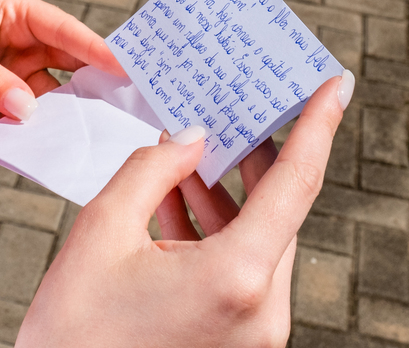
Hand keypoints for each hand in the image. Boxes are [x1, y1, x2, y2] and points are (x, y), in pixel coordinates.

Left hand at [0, 0, 125, 123]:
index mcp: (16, 13)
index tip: (124, 67)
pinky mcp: (4, 102)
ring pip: (53, 94)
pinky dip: (42, 131)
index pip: (63, 30)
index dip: (95, 48)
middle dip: (95, 81)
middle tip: (129, 101)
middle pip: (68, 62)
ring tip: (100, 131)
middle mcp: (22, 41)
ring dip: (69, 112)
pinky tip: (62, 144)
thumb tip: (29, 110)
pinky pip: (30, 117)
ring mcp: (15, 73)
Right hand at [16, 71, 353, 347]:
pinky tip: (178, 197)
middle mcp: (260, 310)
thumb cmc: (74, 328)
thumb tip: (189, 140)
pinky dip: (214, 232)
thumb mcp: (102, 229)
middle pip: (277, 212)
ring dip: (227, 195)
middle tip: (243, 107)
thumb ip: (152, 171)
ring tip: (195, 150)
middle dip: (254, 158)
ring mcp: (252, 332)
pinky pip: (237, 270)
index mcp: (235, 278)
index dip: (317, 128)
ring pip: (256, 241)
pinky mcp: (235, 341)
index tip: (334, 86)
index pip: (295, 185)